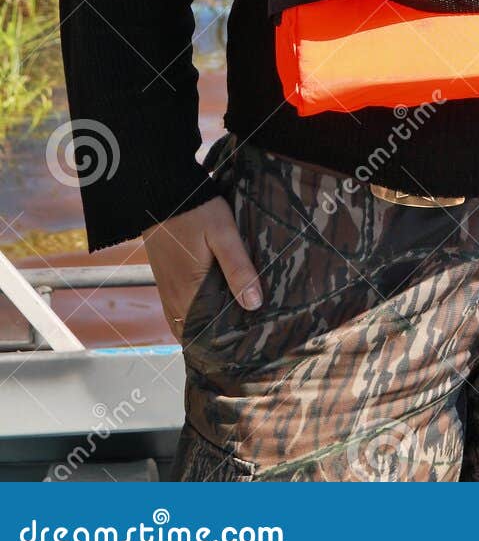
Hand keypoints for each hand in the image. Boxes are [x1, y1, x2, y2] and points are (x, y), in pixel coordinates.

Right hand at [142, 195, 262, 339]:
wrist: (163, 193)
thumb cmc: (196, 211)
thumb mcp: (223, 234)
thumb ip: (238, 268)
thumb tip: (254, 304)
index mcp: (188, 292)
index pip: (206, 335)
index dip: (226, 344)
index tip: (247, 348)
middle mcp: (174, 299)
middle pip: (196, 334)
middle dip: (218, 340)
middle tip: (247, 342)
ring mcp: (167, 291)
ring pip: (187, 324)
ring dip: (207, 329)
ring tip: (234, 331)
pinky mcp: (166, 281)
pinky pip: (180, 312)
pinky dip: (195, 318)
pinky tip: (215, 311)